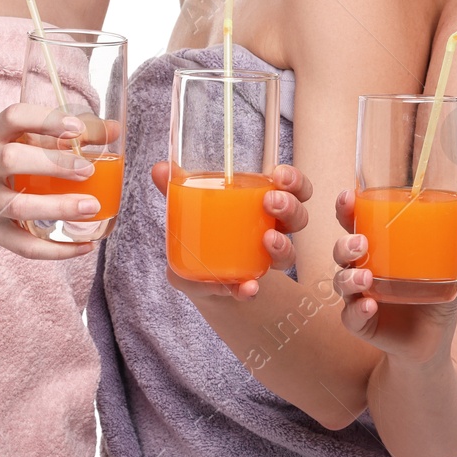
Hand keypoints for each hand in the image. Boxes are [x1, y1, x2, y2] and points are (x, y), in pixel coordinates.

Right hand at [0, 103, 103, 258]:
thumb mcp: (13, 142)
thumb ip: (57, 135)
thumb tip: (113, 131)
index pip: (13, 117)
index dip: (46, 120)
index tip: (77, 128)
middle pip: (10, 160)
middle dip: (52, 163)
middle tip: (87, 169)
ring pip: (16, 205)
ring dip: (58, 207)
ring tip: (91, 206)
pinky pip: (22, 245)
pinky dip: (55, 250)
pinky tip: (84, 246)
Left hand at [150, 161, 312, 300]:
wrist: (201, 276)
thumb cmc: (204, 231)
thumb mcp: (191, 208)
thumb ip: (177, 190)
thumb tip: (158, 168)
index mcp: (264, 203)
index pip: (292, 188)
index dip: (295, 180)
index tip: (279, 175)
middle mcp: (273, 230)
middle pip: (297, 216)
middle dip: (290, 207)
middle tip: (271, 202)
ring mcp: (263, 261)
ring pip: (289, 253)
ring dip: (282, 246)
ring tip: (268, 240)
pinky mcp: (248, 285)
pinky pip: (256, 287)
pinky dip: (251, 288)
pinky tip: (247, 287)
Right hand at [330, 187, 456, 363]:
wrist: (433, 340)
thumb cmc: (435, 293)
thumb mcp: (450, 269)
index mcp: (378, 248)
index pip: (354, 223)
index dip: (346, 209)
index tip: (348, 197)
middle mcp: (362, 269)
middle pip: (341, 250)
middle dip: (345, 244)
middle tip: (361, 243)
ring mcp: (359, 297)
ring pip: (341, 281)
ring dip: (349, 277)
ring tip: (366, 277)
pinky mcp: (361, 323)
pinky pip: (351, 316)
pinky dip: (358, 311)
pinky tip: (370, 306)